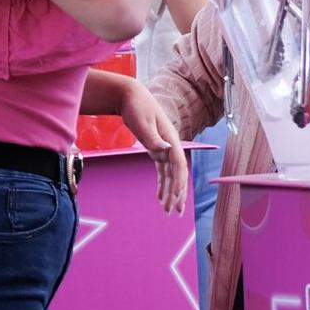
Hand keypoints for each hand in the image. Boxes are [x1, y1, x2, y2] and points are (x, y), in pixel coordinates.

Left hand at [121, 81, 189, 214]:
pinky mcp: (156, 149)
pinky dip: (162, 184)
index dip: (179, 182)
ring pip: (170, 175)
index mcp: (171, 138)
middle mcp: (171, 145)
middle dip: (178, 193)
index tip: (176, 198)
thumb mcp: (142, 121)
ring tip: (167, 210)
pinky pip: (162, 171)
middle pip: (178, 173)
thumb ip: (153, 138)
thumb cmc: (137, 106)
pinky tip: (160, 197)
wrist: (130, 96)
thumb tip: (165, 150)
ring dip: (170, 192)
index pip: (179, 164)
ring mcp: (164, 148)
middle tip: (176, 212)